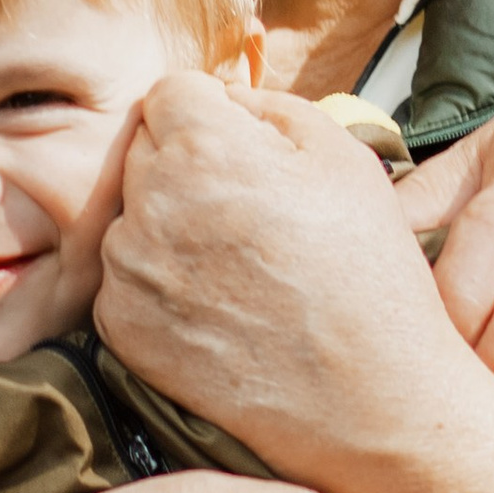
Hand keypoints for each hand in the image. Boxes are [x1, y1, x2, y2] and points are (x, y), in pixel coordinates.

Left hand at [99, 76, 493, 492]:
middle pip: (146, 152)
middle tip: (253, 214)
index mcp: (199, 147)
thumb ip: (266, 105)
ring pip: (133, 218)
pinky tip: (221, 307)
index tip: (248, 154)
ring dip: (170, 227)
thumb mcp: (340, 153)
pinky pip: (127, 281)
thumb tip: (218, 99)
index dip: (213, 115)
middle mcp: (147, 204)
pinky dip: (161, 286)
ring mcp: (129, 272)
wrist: (371, 399)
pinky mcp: (122, 330)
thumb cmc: (367, 269)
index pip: (170, 93)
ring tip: (242, 267)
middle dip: (189, 167)